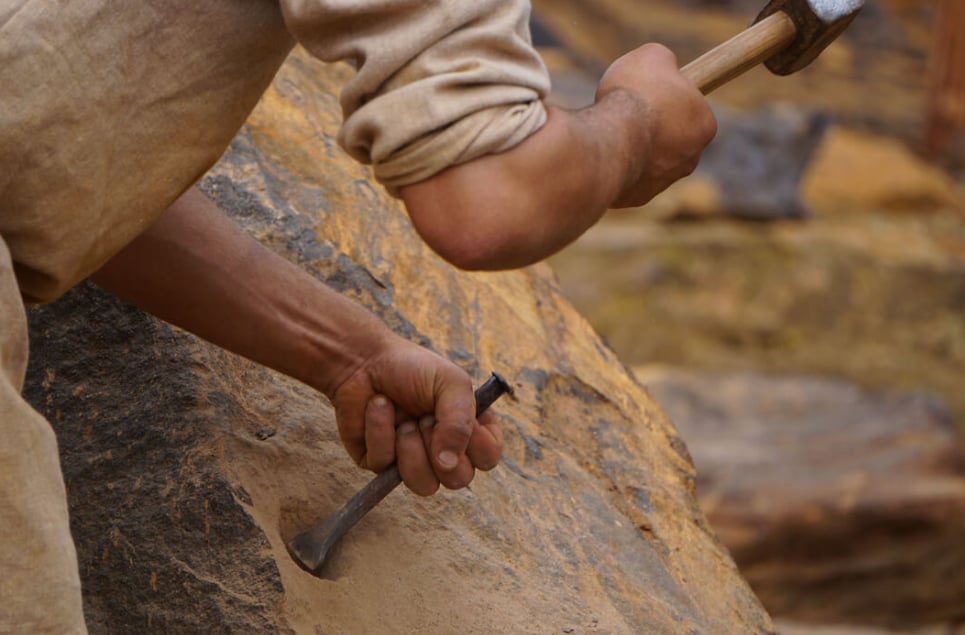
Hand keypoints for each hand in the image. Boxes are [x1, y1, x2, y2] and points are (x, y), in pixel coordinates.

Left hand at [328, 333, 502, 495]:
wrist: (363, 359)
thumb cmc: (412, 368)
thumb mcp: (450, 383)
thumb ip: (460, 422)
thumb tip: (448, 464)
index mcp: (467, 429)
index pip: (488, 458)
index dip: (477, 444)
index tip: (462, 419)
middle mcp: (443, 449)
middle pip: (458, 480)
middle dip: (438, 444)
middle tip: (424, 416)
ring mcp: (412, 460)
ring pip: (424, 485)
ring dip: (410, 447)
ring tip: (403, 419)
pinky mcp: (380, 464)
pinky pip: (385, 466)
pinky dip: (380, 431)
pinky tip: (378, 407)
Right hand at [596, 43, 717, 207]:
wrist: (609, 138)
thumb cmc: (635, 94)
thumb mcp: (653, 56)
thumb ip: (663, 61)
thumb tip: (662, 66)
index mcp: (704, 125)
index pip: (689, 108)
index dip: (666, 96)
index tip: (647, 90)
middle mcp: (690, 160)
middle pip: (670, 138)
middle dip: (651, 125)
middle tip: (627, 109)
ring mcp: (663, 183)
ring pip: (647, 160)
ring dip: (632, 146)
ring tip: (610, 129)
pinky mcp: (636, 197)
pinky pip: (626, 177)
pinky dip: (616, 165)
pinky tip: (602, 151)